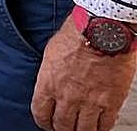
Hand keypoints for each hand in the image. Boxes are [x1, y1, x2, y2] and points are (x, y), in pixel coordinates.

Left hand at [32, 15, 136, 130]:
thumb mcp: (51, 53)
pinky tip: (98, 126)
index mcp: (48, 83)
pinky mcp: (110, 102)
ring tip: (80, 129)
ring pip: (83, 130)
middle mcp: (67, 96)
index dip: (43, 122)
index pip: (40, 113)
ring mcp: (89, 101)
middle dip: (61, 129)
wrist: (102, 31)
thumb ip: (50, 73)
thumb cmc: (77, 34)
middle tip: (63, 128)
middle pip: (62, 126)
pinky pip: (105, 125)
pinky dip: (101, 129)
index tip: (46, 123)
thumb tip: (50, 83)